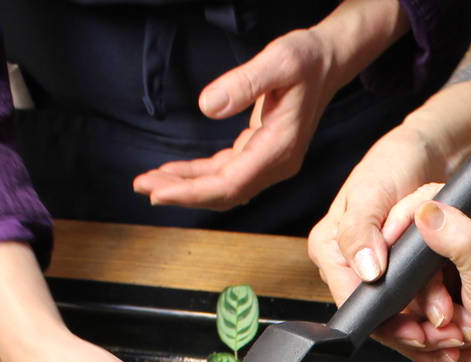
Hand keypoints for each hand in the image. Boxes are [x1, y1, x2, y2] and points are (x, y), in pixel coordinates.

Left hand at [133, 29, 341, 211]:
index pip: (231, 184)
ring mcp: (270, 161)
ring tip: (150, 181)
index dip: (193, 192)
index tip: (159, 191)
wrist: (328, 60)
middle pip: (225, 193)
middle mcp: (277, 163)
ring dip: (187, 186)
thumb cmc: (307, 59)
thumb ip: (244, 83)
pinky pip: (226, 173)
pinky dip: (199, 175)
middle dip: (183, 193)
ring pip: (223, 186)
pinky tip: (175, 172)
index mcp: (280, 149)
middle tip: (142, 187)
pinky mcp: (261, 152)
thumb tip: (208, 107)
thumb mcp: (278, 61)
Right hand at [308, 122, 462, 352]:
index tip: (414, 331)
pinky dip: (432, 319)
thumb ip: (362, 231)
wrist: (425, 153)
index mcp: (331, 248)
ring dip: (426, 330)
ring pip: (396, 317)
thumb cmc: (392, 166)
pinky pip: (411, 309)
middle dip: (409, 330)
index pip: (350, 298)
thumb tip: (366, 271)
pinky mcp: (398, 276)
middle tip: (442, 335)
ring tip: (454, 333)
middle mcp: (350, 265)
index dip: (382, 318)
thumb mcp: (371, 193)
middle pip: (375, 313)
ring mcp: (375, 273)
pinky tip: (452, 325)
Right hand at [367, 188, 470, 361]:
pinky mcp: (428, 311)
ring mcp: (440, 281)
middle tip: (444, 317)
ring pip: (401, 294)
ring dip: (423, 324)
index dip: (402, 230)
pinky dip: (421, 340)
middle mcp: (456, 248)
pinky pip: (401, 321)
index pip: (425, 207)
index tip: (391, 257)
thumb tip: (428, 212)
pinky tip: (451, 345)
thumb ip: (463, 242)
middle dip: (422, 298)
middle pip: (406, 258)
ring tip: (457, 336)